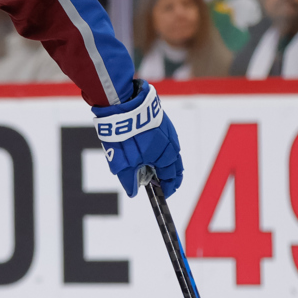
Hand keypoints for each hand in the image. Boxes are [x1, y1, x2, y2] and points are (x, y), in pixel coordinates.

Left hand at [93, 80, 182, 197]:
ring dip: (162, 160)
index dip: (167, 188)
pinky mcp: (160, 120)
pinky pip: (163, 138)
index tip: (162, 194)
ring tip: (150, 166)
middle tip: (159, 182)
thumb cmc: (126, 135)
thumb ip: (129, 180)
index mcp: (167, 157)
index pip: (172, 177)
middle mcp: (172, 144)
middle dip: (167, 175)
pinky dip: (158, 147)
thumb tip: (133, 192)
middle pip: (174, 165)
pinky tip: (147, 148)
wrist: (123, 104)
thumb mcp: (124, 163)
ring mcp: (168, 130)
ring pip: (169, 151)